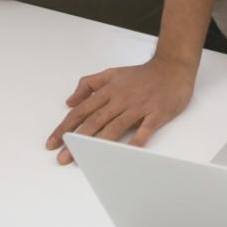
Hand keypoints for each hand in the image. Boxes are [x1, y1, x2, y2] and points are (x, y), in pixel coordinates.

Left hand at [45, 56, 194, 164]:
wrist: (173, 67)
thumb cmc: (142, 74)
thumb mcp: (112, 73)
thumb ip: (89, 85)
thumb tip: (70, 100)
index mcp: (109, 90)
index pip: (82, 110)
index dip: (66, 127)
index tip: (53, 142)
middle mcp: (121, 99)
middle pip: (94, 121)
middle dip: (76, 140)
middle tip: (63, 157)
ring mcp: (139, 106)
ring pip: (115, 127)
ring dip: (98, 144)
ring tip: (84, 159)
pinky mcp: (156, 113)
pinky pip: (144, 129)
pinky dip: (135, 141)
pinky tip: (125, 153)